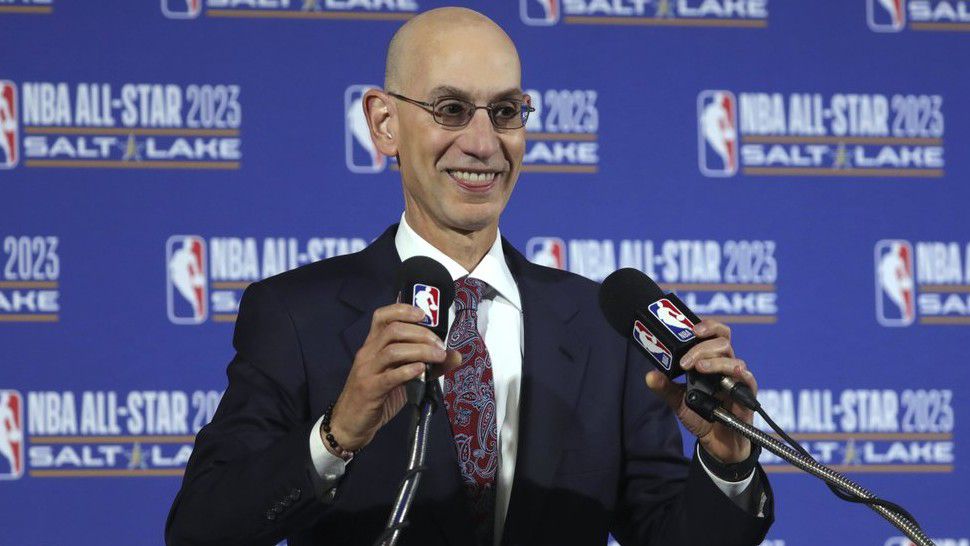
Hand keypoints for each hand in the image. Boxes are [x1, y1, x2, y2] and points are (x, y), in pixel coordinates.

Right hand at [327, 304, 461, 451]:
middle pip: (393, 330)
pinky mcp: (369, 390)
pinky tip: (421, 370)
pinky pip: (389, 376)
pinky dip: (408, 371)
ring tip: (438, 357)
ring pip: (393, 350)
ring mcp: (367, 371)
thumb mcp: (401, 377)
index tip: (424, 314)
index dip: (403, 309)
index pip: (382, 316)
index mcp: (373, 345)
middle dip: (421, 333)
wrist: (350, 423)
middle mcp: (368, 353)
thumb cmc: (377, 397)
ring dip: (420, 350)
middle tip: (439, 345)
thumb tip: (455, 356)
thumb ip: (425, 365)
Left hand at [645, 319, 757, 463]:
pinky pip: (748, 379)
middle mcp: (725, 366)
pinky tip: (731, 374)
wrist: (716, 443)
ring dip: (715, 361)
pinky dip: (740, 374)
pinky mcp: (747, 395)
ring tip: (698, 368)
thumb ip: (666, 388)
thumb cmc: (701, 416)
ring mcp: (736, 379)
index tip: (692, 330)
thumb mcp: (678, 402)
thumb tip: (649, 376)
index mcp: (710, 361)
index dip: (707, 326)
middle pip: (722, 342)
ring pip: (733, 359)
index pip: (714, 335)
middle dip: (703, 347)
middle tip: (687, 361)